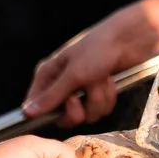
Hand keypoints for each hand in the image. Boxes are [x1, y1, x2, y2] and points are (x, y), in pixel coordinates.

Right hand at [24, 6, 156, 126]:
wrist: (130, 40)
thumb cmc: (98, 49)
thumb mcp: (74, 74)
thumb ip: (52, 96)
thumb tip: (28, 112)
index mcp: (48, 75)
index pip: (36, 106)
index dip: (48, 113)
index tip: (62, 105)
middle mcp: (62, 85)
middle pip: (63, 117)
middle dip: (77, 111)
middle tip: (81, 97)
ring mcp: (82, 90)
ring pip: (86, 114)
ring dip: (97, 100)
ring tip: (102, 80)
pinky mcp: (100, 93)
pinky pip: (101, 109)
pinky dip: (108, 97)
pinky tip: (111, 82)